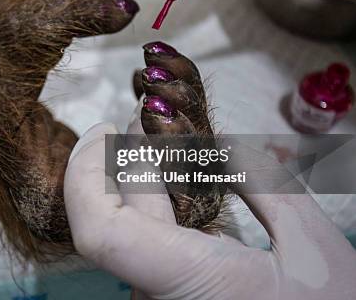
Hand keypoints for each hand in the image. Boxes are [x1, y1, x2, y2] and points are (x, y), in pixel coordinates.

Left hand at [65, 120, 355, 298]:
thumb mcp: (314, 249)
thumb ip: (267, 185)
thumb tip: (224, 143)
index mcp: (189, 281)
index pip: (101, 228)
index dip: (86, 173)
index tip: (104, 128)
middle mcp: (156, 296)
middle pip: (115, 216)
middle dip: (123, 159)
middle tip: (147, 118)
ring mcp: (157, 299)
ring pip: (126, 231)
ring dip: (136, 182)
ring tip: (161, 143)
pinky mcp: (166, 299)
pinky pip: (142, 247)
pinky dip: (151, 206)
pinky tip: (171, 181)